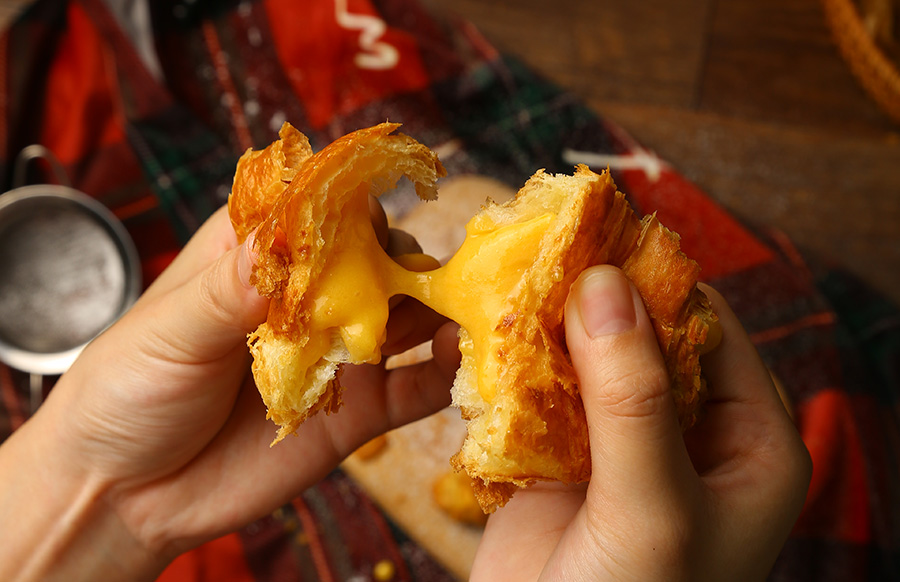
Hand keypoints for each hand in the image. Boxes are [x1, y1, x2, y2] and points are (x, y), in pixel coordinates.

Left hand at [0, 204, 458, 580]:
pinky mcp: (358, 409)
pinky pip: (415, 387)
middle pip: (378, 259)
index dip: (352, 207)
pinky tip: (458, 361)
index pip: (319, 211)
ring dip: (439, 311)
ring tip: (469, 309)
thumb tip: (280, 244)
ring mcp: (337, 353)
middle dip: (407, 261)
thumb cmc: (128, 391)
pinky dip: (444, 373)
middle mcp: (307, 297)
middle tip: (431, 275)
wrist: (127, 494)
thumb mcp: (169, 333)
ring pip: (407, 317)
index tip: (376, 217)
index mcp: (256, 256)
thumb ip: (230, 291)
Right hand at [471, 265, 811, 581]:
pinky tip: (489, 335)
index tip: (598, 232)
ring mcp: (621, 445)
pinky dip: (516, 365)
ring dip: (549, 326)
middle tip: (542, 246)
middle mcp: (689, 436)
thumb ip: (633, 399)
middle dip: (594, 299)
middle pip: (643, 337)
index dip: (655, 281)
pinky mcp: (563, 459)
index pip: (708, 332)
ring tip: (510, 277)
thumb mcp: (650, 508)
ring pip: (587, 360)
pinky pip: (542, 393)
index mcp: (747, 442)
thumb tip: (604, 286)